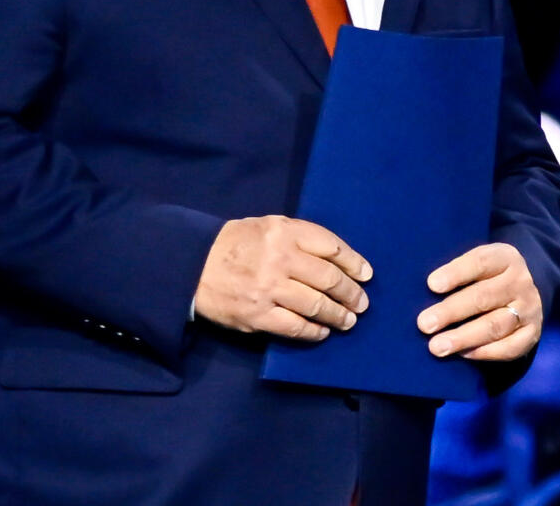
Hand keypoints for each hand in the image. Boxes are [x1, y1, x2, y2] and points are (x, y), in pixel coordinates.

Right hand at [194, 216, 371, 341]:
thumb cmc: (236, 243)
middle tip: (361, 303)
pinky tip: (322, 332)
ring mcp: (269, 289)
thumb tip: (336, 260)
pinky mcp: (258, 316)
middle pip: (329, 279)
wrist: (193, 264)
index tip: (366, 274)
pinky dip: (314, 331)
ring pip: (317, 305)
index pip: (330, 247)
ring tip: (348, 320)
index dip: (353, 262)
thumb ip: (299, 238)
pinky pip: (295, 327)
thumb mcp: (268, 226)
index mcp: (284, 232)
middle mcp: (280, 259)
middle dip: (351, 293)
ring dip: (338, 315)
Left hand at [419, 242, 541, 361]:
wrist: (524, 289)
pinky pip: (510, 347)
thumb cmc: (485, 276)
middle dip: (451, 311)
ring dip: (464, 337)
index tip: (432, 285)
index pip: (480, 263)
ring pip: (495, 325)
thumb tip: (427, 291)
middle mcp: (520, 282)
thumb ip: (456, 273)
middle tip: (424, 324)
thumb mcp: (477, 263)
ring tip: (437, 346)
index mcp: (505, 257)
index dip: (456, 273)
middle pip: (484, 297)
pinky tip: (462, 354)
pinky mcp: (533, 333)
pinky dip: (485, 352)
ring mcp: (529, 309)